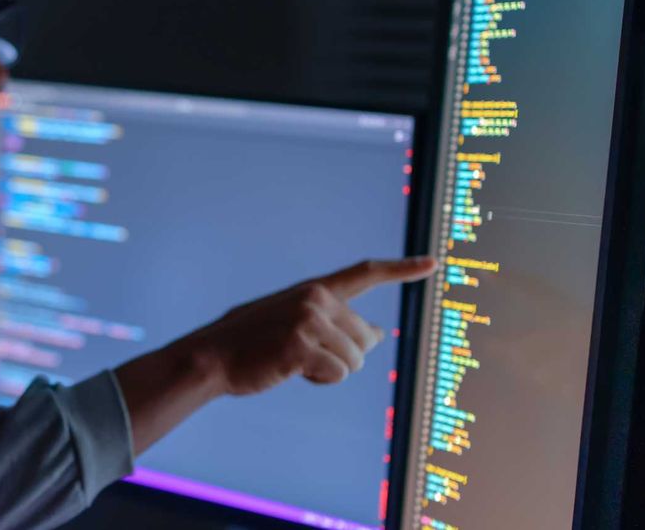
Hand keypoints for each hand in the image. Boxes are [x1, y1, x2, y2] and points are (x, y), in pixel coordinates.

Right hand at [187, 257, 436, 395]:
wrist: (211, 357)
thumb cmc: (253, 344)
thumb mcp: (296, 325)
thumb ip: (336, 324)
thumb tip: (379, 335)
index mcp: (314, 289)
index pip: (364, 274)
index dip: (402, 269)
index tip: (433, 263)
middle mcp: (315, 299)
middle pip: (365, 339)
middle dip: (344, 357)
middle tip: (304, 356)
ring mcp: (308, 320)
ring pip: (355, 361)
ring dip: (329, 371)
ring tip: (292, 362)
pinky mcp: (300, 346)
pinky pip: (336, 374)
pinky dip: (319, 381)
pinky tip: (290, 371)